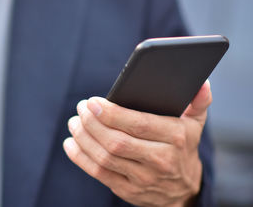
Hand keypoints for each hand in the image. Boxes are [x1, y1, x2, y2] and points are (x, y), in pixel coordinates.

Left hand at [63, 80, 211, 206]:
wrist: (183, 190)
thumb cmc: (183, 148)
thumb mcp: (194, 125)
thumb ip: (198, 102)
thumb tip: (202, 82)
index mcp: (175, 138)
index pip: (138, 124)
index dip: (112, 113)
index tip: (92, 102)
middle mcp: (159, 160)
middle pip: (116, 141)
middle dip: (92, 123)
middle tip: (81, 108)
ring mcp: (142, 178)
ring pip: (104, 157)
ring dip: (83, 137)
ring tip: (74, 121)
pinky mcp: (127, 190)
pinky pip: (99, 173)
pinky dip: (80, 157)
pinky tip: (71, 143)